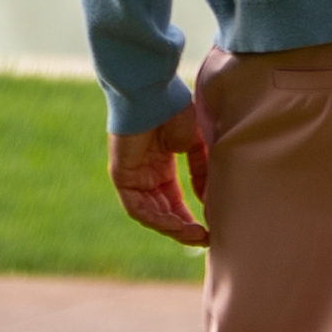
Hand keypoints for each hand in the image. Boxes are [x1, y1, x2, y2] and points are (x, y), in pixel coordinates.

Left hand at [109, 113, 210, 247]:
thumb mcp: (194, 143)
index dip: (189, 217)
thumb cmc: (173, 109)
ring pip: (151, 214)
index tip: (209, 230)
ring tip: (195, 235)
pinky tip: (177, 225)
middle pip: (162, 211)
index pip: (173, 201)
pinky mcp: (122, 177)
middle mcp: (145, 175)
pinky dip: (157, 219)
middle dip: (183, 228)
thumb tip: (206, 198)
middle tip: (204, 239)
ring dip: (173, 227)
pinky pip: (137, 208)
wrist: (152, 92)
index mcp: (160, 166)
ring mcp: (132, 177)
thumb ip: (200, 170)